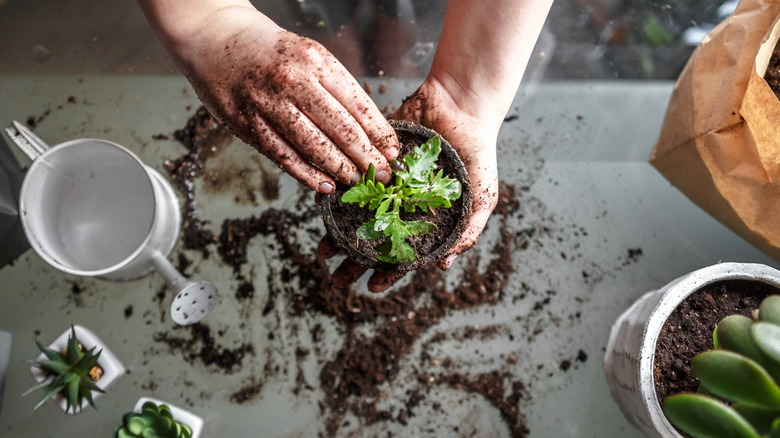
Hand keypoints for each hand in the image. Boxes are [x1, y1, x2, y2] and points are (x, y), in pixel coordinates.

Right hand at [156, 4, 398, 191]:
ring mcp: (268, 104)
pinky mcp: (247, 124)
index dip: (379, 133)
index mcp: (316, 60)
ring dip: (341, 169)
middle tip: (383, 175)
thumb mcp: (308, 54)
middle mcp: (293, 81)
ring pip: (314, 146)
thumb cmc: (268, 49)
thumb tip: (367, 129)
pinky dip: (307, 174)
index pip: (358, 104)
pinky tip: (325, 185)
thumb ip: (333, 87)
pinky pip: (283, 156)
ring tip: (359, 182)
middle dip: (367, 157)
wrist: (215, 37)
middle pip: (341, 128)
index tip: (394, 152)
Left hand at [318, 76, 498, 292]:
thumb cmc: (478, 151)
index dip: (388, 273)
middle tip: (336, 276)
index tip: (371, 287)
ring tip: (322, 248)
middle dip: (354, 260)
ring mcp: (385, 183)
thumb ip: (469, 231)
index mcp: (425, 219)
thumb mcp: (483, 196)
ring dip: (338, 233)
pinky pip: (349, 179)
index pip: (404, 253)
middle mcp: (401, 205)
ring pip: (356, 214)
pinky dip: (334, 193)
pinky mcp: (372, 159)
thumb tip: (443, 265)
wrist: (461, 104)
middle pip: (374, 239)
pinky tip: (321, 207)